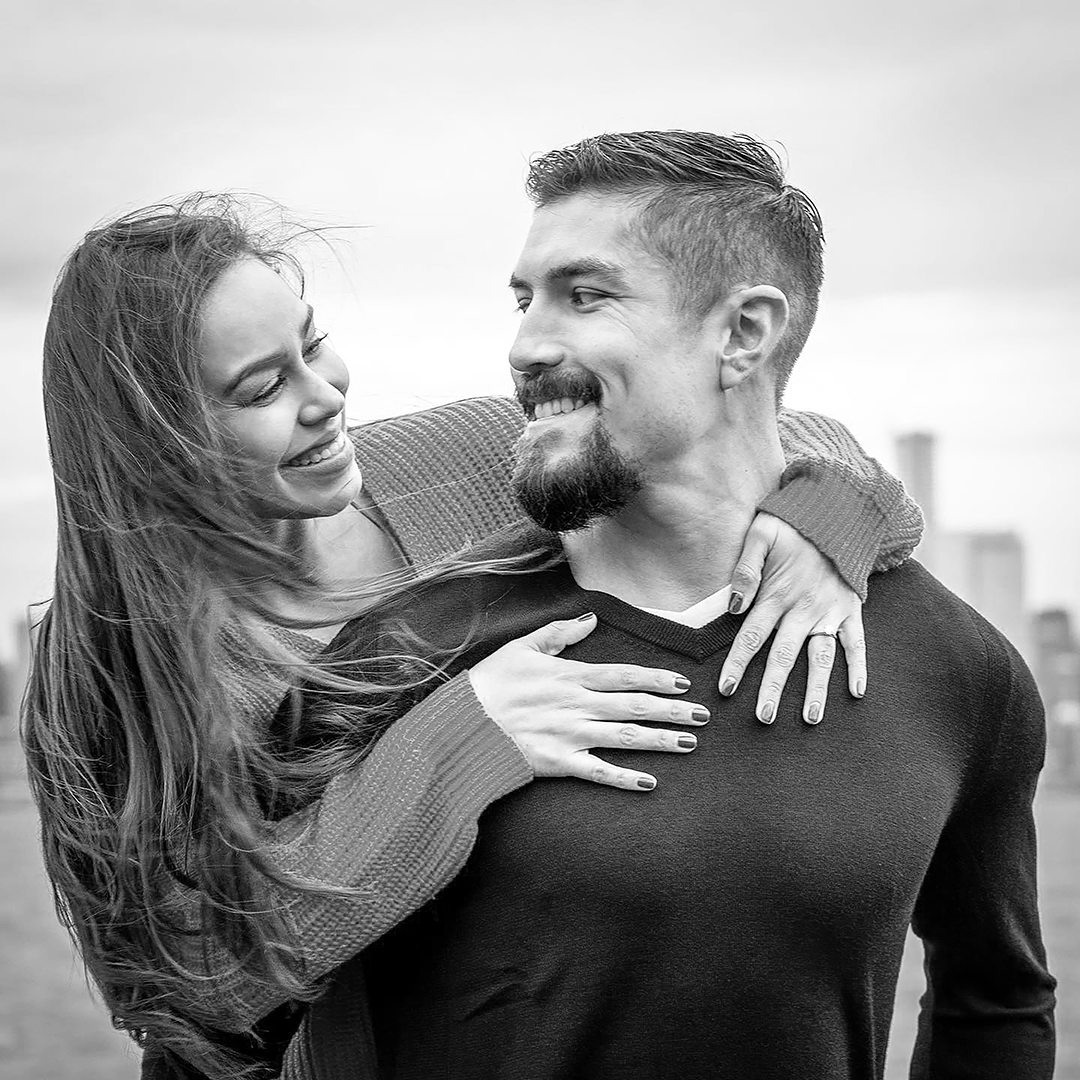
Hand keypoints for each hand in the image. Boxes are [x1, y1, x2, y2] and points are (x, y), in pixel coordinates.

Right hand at [468, 613, 709, 791]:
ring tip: (688, 744)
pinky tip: (649, 783)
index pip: (624, 675)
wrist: (462, 722)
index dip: (656, 678)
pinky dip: (624, 779)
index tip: (683, 682)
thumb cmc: (490, 682)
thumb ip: (559, 633)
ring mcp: (570, 735)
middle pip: (635, 707)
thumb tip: (590, 619)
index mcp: (571, 676)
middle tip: (703, 717)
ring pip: (626, 738)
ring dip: (660, 741)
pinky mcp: (558, 762)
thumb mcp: (522, 646)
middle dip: (672, 711)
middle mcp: (578, 705)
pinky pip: (597, 772)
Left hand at [719, 513, 866, 724]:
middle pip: (784, 656)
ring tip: (811, 718)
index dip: (738, 664)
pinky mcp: (852, 610)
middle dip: (773, 689)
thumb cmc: (793, 524)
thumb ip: (745, 568)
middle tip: (764, 718)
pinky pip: (857, 643)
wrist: (840, 510)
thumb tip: (733, 606)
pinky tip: (857, 692)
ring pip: (821, 657)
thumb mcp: (761, 533)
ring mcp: (830, 612)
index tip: (727, 690)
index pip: (751, 636)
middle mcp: (804, 608)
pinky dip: (859, 667)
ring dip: (817, 689)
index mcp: (777, 593)